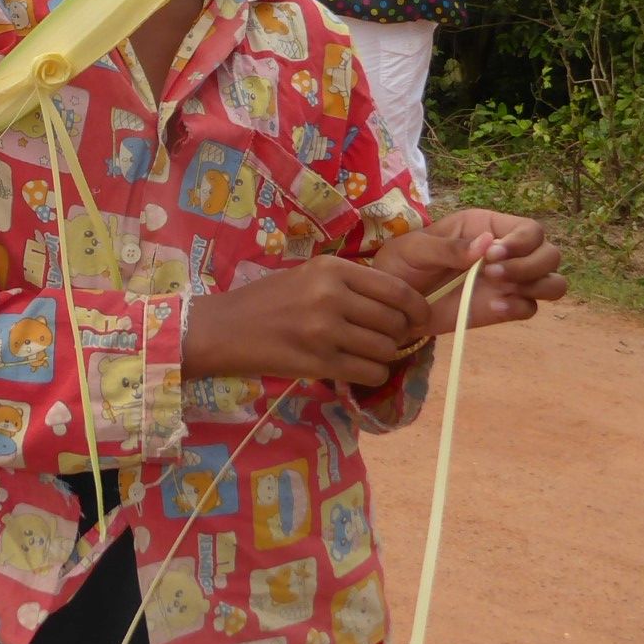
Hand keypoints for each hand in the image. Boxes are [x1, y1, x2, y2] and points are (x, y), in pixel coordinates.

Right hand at [185, 254, 431, 388]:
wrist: (223, 329)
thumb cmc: (267, 300)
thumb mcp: (309, 276)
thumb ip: (349, 283)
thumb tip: (396, 301)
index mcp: (333, 269)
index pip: (396, 289)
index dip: (417, 307)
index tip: (420, 318)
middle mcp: (332, 296)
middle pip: (394, 321)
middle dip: (399, 334)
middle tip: (388, 339)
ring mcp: (326, 331)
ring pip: (385, 349)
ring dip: (385, 356)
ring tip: (368, 354)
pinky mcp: (319, 363)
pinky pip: (369, 373)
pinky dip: (373, 375)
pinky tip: (360, 370)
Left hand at [373, 209, 565, 333]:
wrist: (393, 304)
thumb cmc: (402, 264)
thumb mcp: (416, 249)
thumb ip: (449, 247)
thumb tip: (486, 244)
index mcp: (488, 227)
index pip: (529, 229)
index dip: (521, 242)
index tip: (492, 255)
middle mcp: (506, 252)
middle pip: (550, 254)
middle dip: (530, 265)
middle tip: (491, 274)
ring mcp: (508, 282)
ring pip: (552, 282)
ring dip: (537, 286)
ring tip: (501, 291)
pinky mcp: (503, 307)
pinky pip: (531, 308)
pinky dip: (520, 308)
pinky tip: (494, 308)